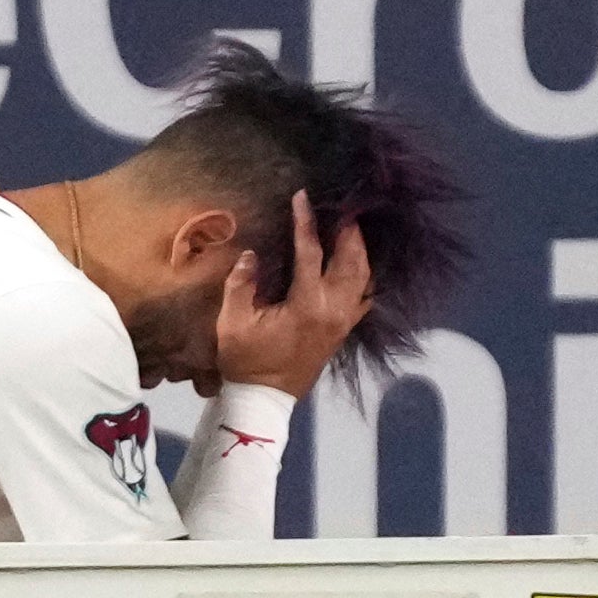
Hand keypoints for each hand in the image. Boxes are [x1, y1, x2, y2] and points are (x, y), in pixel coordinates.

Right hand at [214, 186, 374, 395]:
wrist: (264, 400)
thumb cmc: (246, 361)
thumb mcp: (233, 323)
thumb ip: (241, 285)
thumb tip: (251, 255)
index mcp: (307, 305)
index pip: (310, 253)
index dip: (305, 222)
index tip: (303, 197)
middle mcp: (333, 310)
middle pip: (351, 260)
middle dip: (347, 230)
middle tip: (342, 205)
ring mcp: (343, 321)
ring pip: (363, 277)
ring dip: (359, 249)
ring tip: (350, 227)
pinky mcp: (344, 330)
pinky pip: (364, 297)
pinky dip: (365, 276)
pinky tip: (359, 262)